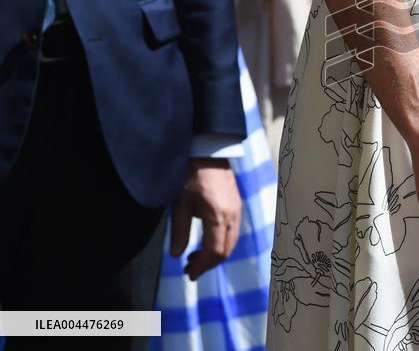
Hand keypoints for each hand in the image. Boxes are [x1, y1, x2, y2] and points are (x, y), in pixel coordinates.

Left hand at [170, 158, 241, 279]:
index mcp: (219, 216)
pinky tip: (204, 241)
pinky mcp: (236, 204)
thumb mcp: (179, 204)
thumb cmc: (190, 174)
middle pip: (226, 249)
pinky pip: (232, 230)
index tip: (189, 274)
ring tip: (194, 256)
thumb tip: (176, 255)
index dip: (203, 266)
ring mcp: (237, 209)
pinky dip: (220, 241)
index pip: (216, 252)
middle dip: (208, 263)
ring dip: (214, 253)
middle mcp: (233, 214)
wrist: (207, 149)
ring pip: (230, 241)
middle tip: (189, 269)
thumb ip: (179, 231)